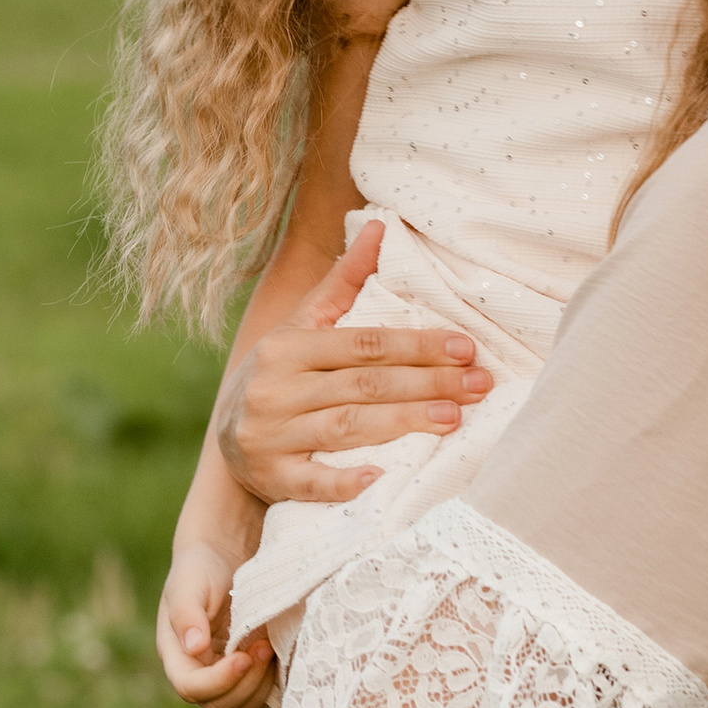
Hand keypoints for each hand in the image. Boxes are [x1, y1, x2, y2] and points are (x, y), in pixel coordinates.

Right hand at [156, 533, 279, 707]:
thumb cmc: (202, 568)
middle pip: (217, 705)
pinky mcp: (248, 676)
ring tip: (270, 649)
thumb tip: (194, 648)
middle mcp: (198, 673)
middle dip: (245, 683)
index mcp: (177, 655)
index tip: (242, 657)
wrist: (224, 557)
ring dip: (260, 687)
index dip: (218, 681)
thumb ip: (186, 614)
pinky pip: (260, 699)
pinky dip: (272, 687)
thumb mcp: (189, 583)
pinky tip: (279, 657)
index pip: (190, 688)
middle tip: (263, 647)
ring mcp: (223, 677)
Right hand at [214, 216, 492, 508]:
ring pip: (346, 427)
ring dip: (403, 423)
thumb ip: (343, 282)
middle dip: (427, 383)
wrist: (228, 437)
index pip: (363, 344)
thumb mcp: (303, 326)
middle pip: (362, 385)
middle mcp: (273, 389)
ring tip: (453, 419)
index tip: (465, 349)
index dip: (416, 345)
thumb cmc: (280, 374)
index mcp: (286, 347)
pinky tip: (381, 477)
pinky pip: (312, 483)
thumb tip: (379, 225)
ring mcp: (269, 437)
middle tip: (479, 385)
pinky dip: (345, 482)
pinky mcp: (271, 478)